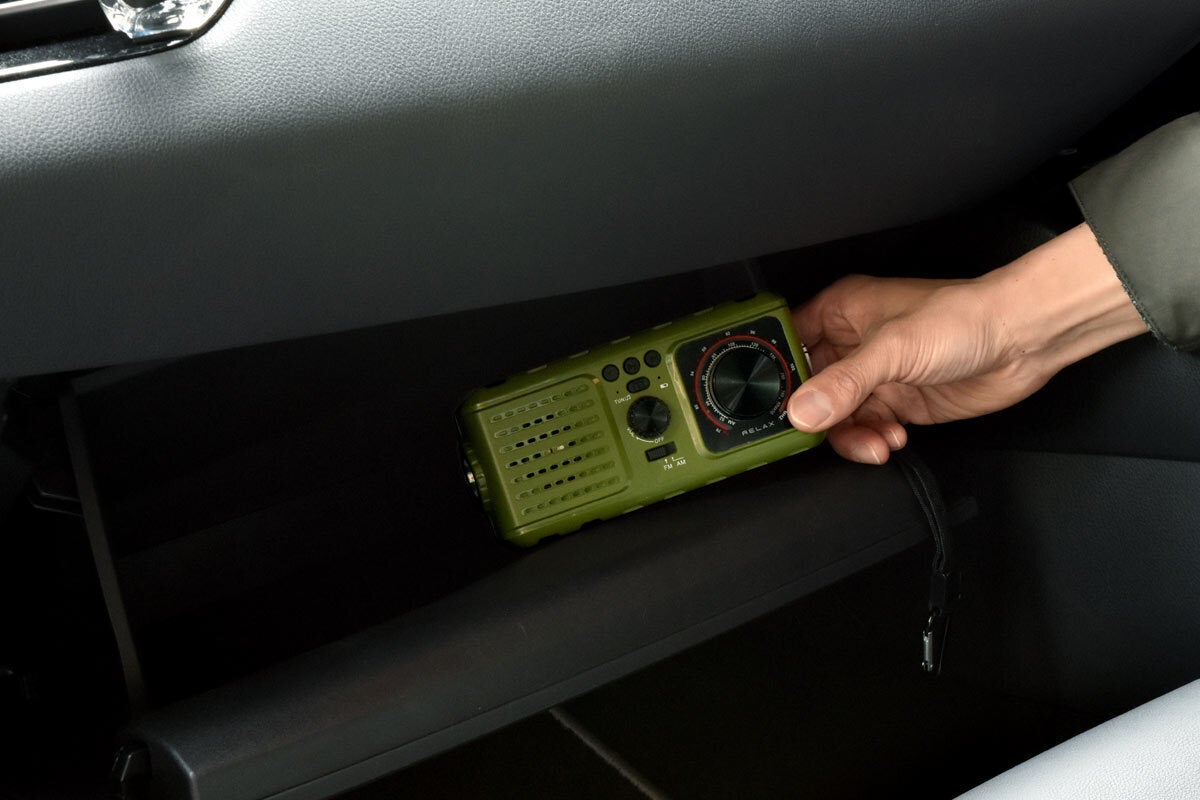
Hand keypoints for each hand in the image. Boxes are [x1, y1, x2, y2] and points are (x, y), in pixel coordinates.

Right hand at [787, 223, 1148, 463]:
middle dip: (814, 416)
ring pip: (836, 416)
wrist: (1022, 340)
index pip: (787, 343)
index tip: (769, 404)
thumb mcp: (893, 349)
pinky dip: (872, 441)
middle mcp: (852, 343)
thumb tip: (801, 412)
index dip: (774, 374)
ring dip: (850, 435)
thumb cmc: (964, 318)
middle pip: (807, 388)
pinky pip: (865, 430)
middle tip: (820, 434)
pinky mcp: (897, 403)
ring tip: (875, 439)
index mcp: (840, 311)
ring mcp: (874, 376)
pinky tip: (893, 439)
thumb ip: (844, 384)